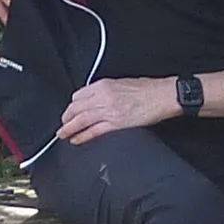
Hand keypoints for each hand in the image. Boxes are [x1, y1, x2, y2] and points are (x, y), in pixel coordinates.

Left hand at [58, 78, 173, 143]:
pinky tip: (77, 140)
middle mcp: (103, 97)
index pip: (79, 95)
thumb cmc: (147, 89)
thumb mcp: (122, 83)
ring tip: (63, 135)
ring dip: (69, 128)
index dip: (72, 105)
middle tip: (62, 125)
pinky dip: (82, 136)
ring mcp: (109, 111)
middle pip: (76, 108)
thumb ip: (106, 91)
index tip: (70, 111)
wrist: (162, 95)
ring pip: (81, 120)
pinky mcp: (116, 123)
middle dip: (66, 118)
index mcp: (104, 85)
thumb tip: (96, 100)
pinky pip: (94, 131)